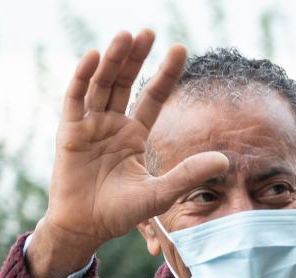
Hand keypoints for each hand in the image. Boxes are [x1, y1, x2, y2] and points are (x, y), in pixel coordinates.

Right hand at [28, 29, 231, 277]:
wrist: (86, 227)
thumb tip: (226, 161)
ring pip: (102, 85)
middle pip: (125, 83)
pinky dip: (82, 78)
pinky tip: (94, 57)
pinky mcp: (69, 133)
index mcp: (134, 134)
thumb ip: (188, 175)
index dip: (165, 74)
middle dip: (137, 58)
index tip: (180, 49)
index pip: (152, 96)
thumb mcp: (161, 193)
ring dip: (113, 60)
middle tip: (149, 31)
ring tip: (125, 36)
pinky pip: (75, 99)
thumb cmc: (121, 212)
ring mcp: (90, 126)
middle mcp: (112, 124)